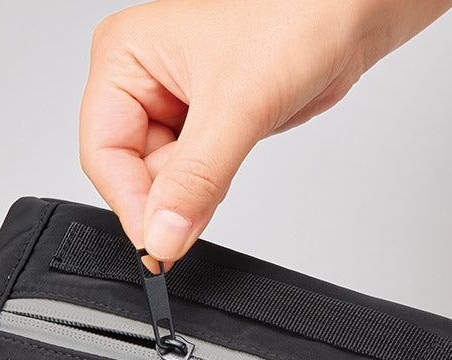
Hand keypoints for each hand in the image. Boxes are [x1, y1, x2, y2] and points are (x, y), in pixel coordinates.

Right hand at [80, 0, 451, 260]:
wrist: (348, 13)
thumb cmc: (296, 18)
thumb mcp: (237, 107)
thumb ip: (195, 180)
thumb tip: (162, 235)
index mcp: (125, 58)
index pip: (104, 153)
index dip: (130, 204)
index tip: (158, 244)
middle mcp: (142, 80)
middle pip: (130, 172)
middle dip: (165, 201)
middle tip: (195, 220)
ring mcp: (174, 104)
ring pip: (162, 181)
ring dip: (190, 196)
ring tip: (227, 165)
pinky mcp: (206, 125)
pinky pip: (192, 178)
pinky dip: (207, 191)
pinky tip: (227, 174)